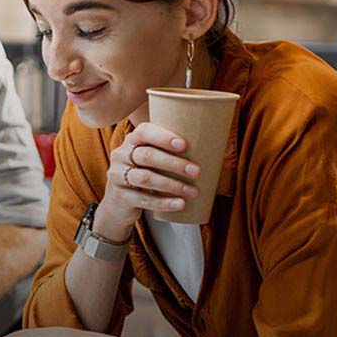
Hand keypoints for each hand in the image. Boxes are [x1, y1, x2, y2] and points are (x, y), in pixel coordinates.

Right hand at [98, 122, 201, 239]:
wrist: (119, 203)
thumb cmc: (146, 174)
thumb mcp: (152, 160)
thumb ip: (172, 152)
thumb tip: (218, 146)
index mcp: (132, 141)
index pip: (144, 132)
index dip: (164, 137)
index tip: (184, 145)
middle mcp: (121, 155)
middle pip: (147, 155)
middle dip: (174, 163)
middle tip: (197, 172)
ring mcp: (117, 176)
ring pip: (146, 178)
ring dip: (173, 185)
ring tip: (193, 191)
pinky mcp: (120, 196)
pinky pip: (143, 199)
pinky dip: (164, 202)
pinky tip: (180, 204)